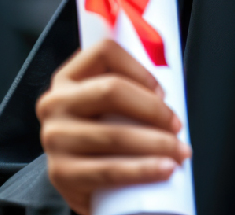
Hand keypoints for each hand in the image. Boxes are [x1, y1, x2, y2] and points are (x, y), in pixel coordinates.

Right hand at [36, 38, 191, 214]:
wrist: (78, 182)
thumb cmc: (103, 135)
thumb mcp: (107, 106)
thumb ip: (128, 89)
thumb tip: (166, 94)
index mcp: (68, 78)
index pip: (104, 52)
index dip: (139, 68)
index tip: (162, 91)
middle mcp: (55, 103)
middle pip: (111, 90)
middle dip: (153, 108)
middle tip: (176, 125)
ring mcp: (54, 138)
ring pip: (115, 134)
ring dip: (157, 144)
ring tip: (180, 152)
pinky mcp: (60, 174)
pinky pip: (109, 170)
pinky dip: (142, 170)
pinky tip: (164, 169)